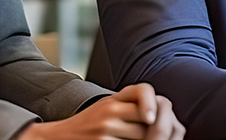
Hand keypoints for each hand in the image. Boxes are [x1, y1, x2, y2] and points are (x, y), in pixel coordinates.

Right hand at [18, 83, 184, 139]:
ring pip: (142, 136)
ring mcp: (106, 127)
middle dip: (157, 129)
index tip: (151, 118)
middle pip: (147, 117)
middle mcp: (110, 108)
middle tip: (159, 136)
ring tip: (142, 139)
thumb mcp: (109, 108)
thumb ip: (132, 107)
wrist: (59, 136)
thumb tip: (167, 115)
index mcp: (115, 98)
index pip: (142, 90)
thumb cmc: (90, 125)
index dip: (152, 102)